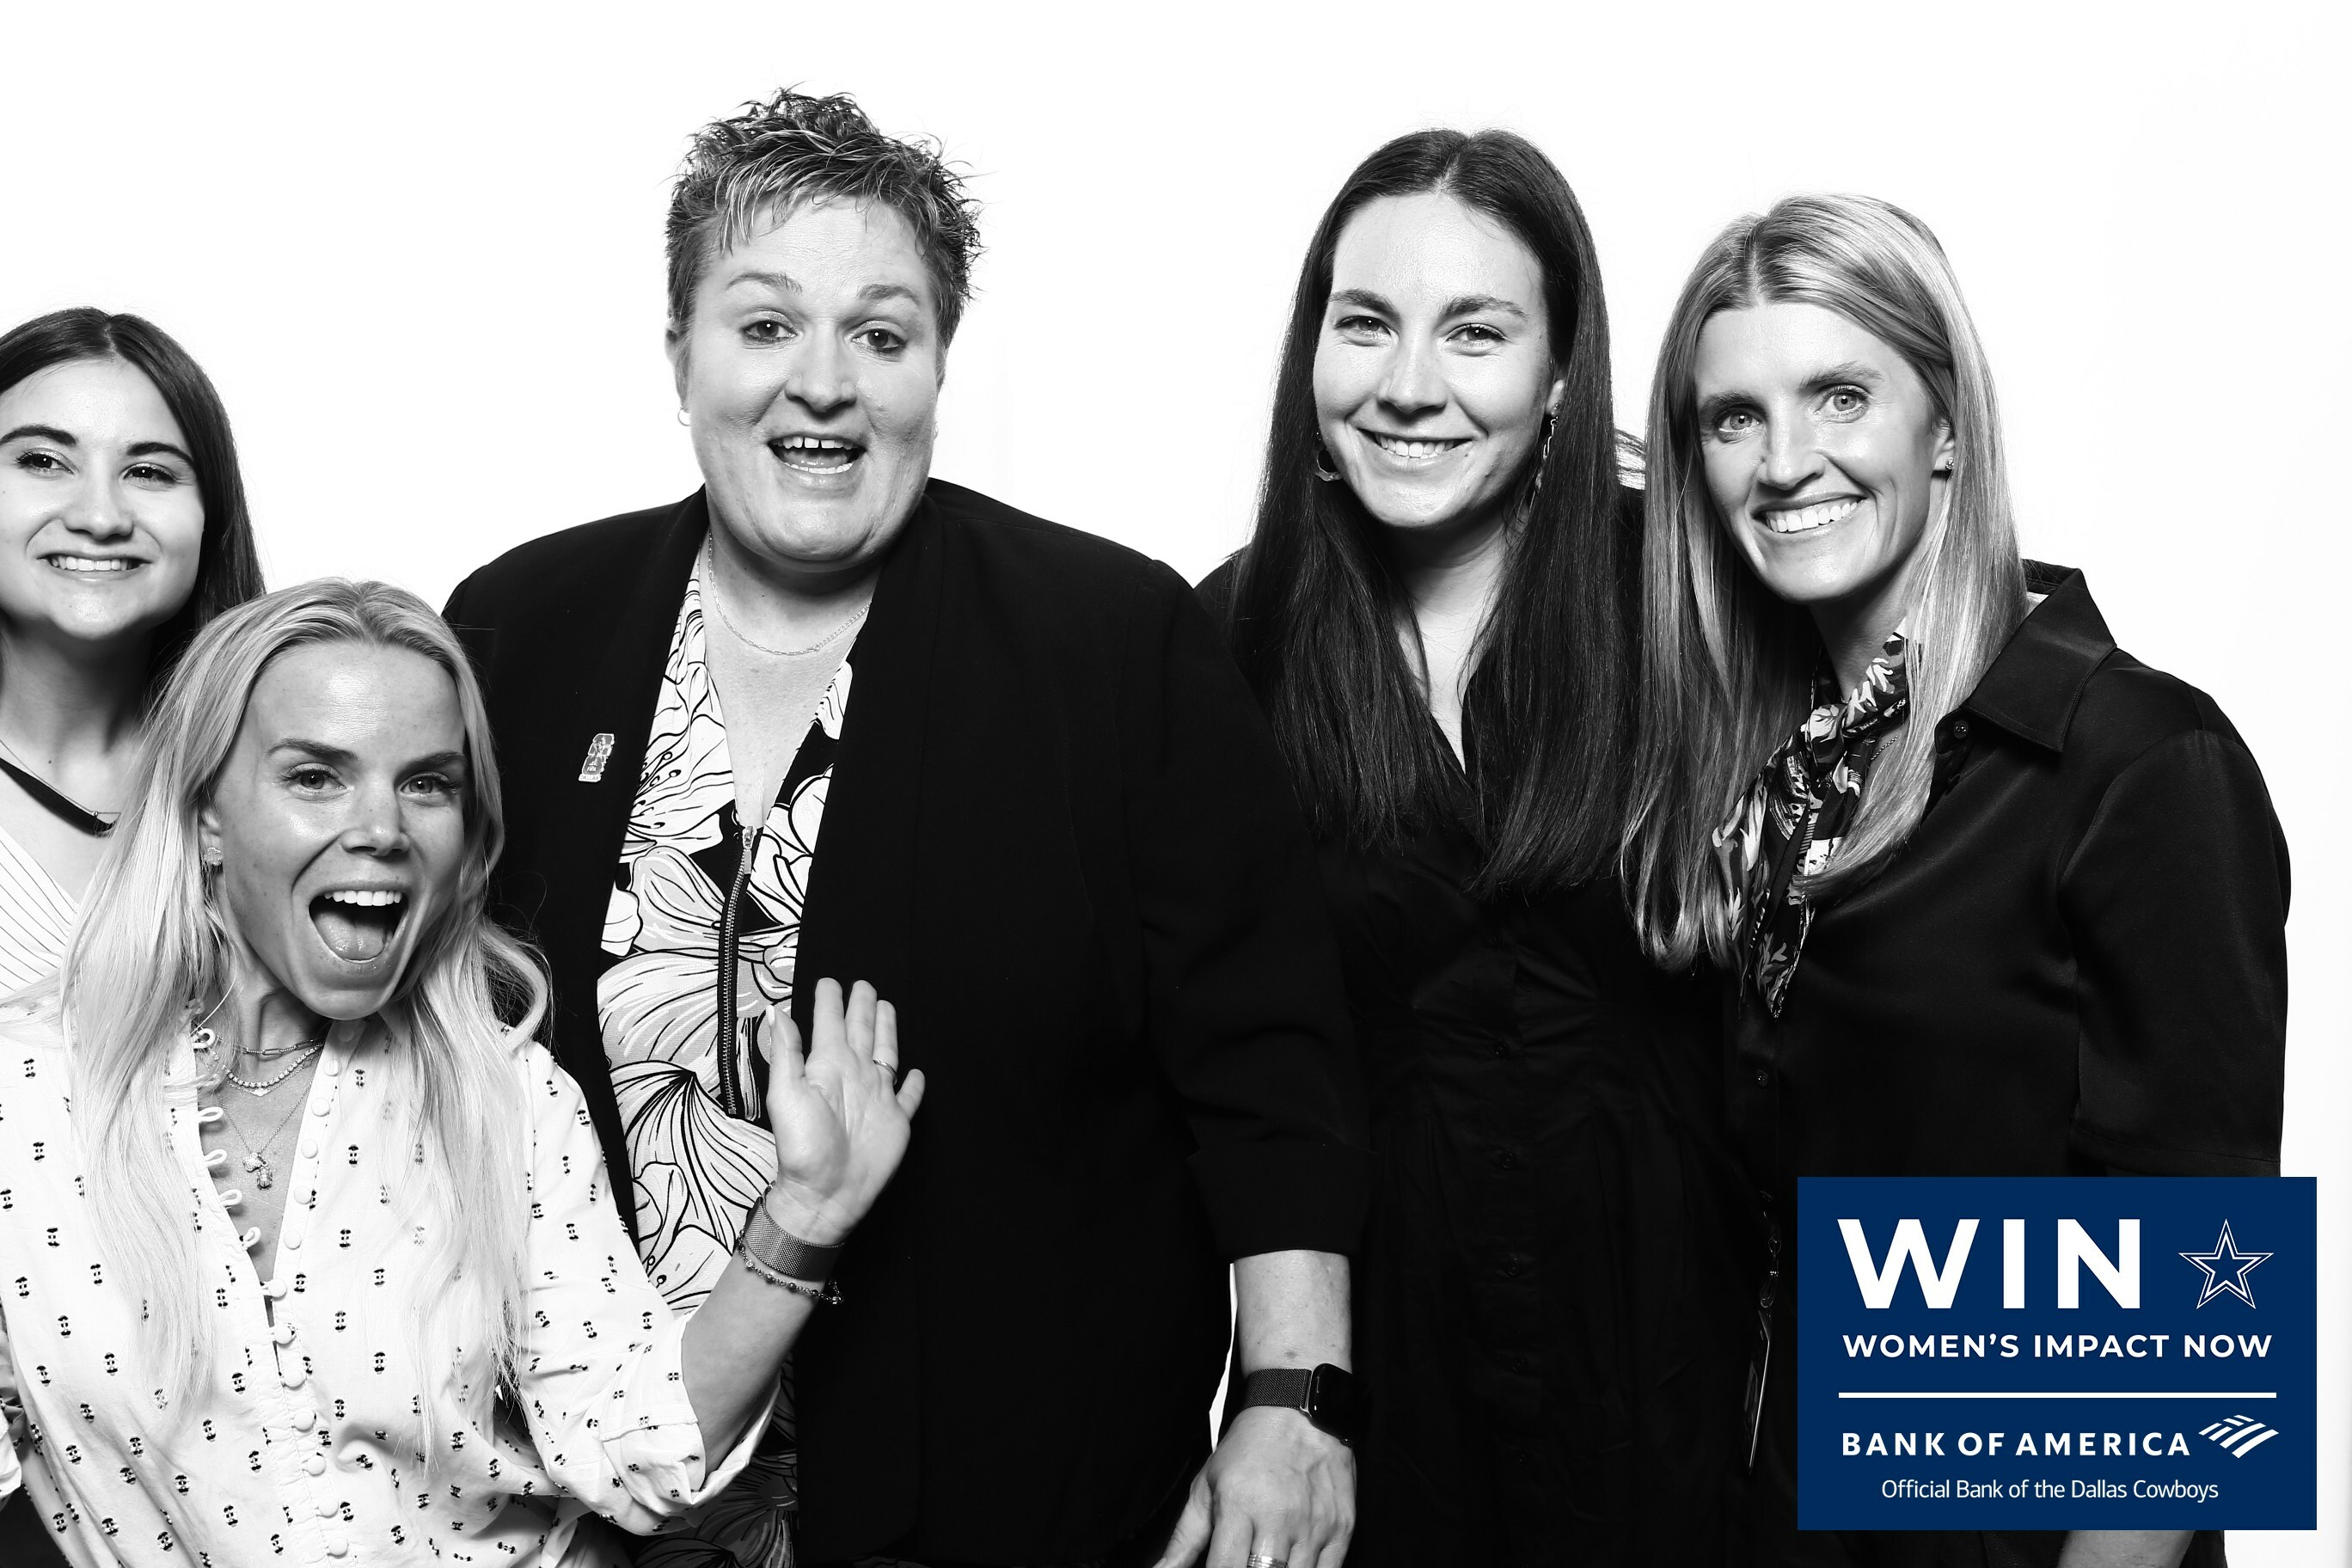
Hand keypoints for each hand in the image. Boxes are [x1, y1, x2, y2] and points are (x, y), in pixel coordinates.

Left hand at [752, 978, 925, 1245]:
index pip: (828, 1023)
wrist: (826, 1194)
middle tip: (864, 983)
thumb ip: (787, 1053)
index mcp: (828, 1066)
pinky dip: (914, 1084)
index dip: (829, 1001)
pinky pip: (909, 1096)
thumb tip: (779, 1012)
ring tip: (887, 1008)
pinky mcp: (897, 1120)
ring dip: (887, 1030)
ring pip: (886, 1053)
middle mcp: (854, 1075)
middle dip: (862, 1006)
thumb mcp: (786, 1095)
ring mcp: (878, 1097)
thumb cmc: (804, 1146)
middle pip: (861, 1030)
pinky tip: (916, 1073)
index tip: (830, 981)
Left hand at [1151, 1407, 1353, 1567]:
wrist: (1300, 1409)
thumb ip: (1183, 1539)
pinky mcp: (1342, 1529)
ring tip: (1266, 1565)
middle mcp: (1278, 1519)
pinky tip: (1293, 1566)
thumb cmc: (1250, 1448)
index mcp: (1239, 1507)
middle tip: (1244, 1564)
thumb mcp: (1206, 1486)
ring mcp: (1314, 1526)